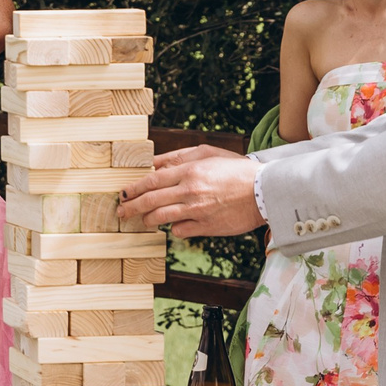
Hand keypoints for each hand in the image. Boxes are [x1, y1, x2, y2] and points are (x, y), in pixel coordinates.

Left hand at [119, 146, 265, 237]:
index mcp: (189, 171)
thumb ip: (178, 157)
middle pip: (150, 201)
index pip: (151, 181)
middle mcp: (190, 192)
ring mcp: (197, 212)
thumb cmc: (235, 170)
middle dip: (131, 207)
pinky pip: (180, 231)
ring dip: (147, 220)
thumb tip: (153, 162)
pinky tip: (175, 224)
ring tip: (143, 219)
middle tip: (121, 211)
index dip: (133, 189)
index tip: (122, 193)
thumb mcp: (206, 154)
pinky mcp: (206, 227)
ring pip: (161, 219)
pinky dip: (174, 228)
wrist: (264, 191)